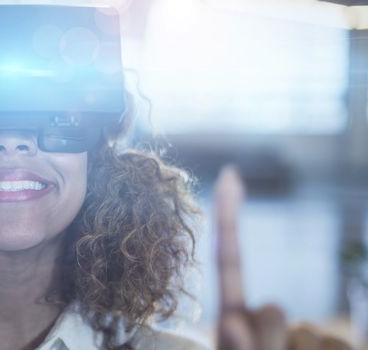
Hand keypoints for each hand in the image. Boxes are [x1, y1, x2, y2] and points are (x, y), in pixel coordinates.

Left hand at [214, 166, 351, 349]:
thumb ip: (236, 348)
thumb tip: (232, 322)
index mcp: (236, 321)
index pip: (230, 263)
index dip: (228, 218)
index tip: (228, 173)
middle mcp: (268, 321)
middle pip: (272, 311)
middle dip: (269, 341)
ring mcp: (305, 333)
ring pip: (309, 332)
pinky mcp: (340, 343)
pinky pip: (339, 344)